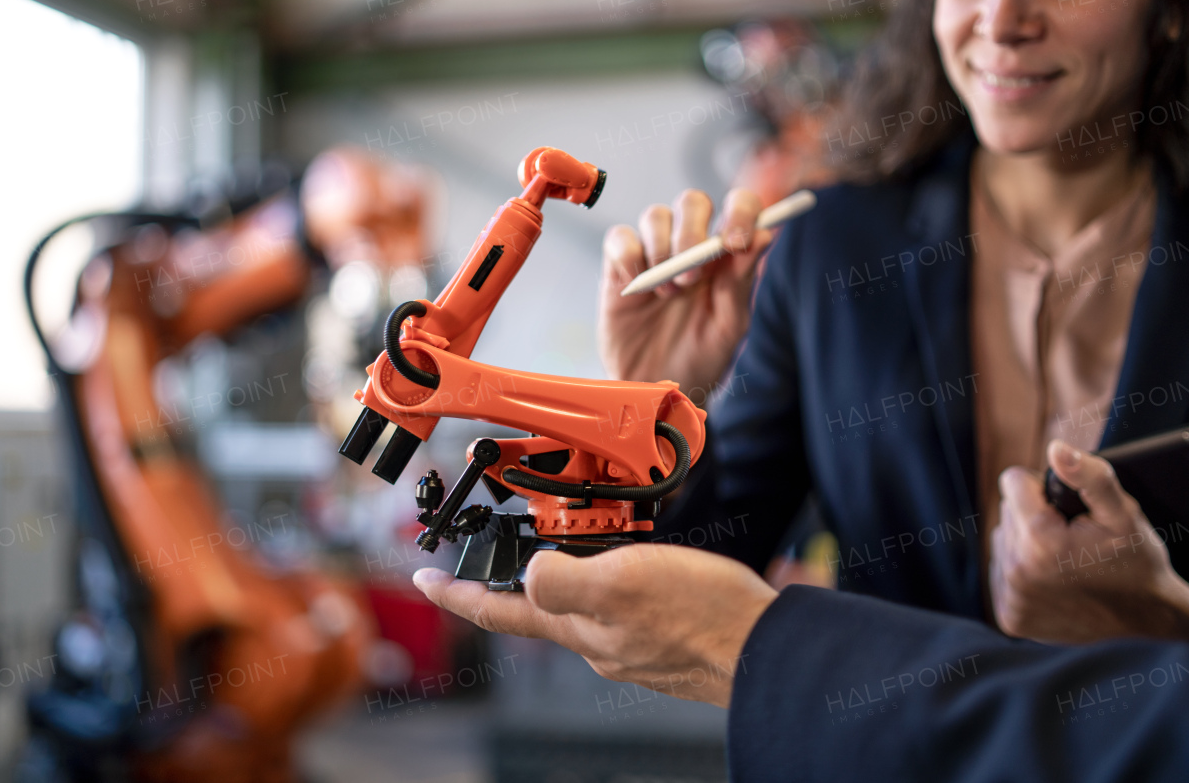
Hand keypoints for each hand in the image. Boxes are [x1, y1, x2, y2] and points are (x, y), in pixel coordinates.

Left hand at [412, 543, 777, 706]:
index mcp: (576, 628)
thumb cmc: (700, 616)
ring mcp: (628, 644)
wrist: (763, 650)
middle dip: (513, 576)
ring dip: (565, 573)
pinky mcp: (659, 638)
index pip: (498, 613)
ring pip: (579, 604)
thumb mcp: (622, 580)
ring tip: (574, 538)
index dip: (456, 594)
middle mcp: (595, 642)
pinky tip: (631, 563)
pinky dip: (608, 580)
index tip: (425, 579)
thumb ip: (564, 580)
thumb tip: (526, 573)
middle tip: (501, 540)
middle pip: (535, 609)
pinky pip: (618, 606)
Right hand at [598, 189, 774, 397]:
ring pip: (655, 215)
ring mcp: (653, 254)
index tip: (737, 241)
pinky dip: (629, 257)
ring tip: (667, 293)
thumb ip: (741, 281)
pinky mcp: (619, 267)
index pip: (738, 208)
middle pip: (692, 202)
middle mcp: (690, 247)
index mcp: (724, 255)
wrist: (656, 390)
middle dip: (693, 230)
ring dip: (662, 249)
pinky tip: (637, 288)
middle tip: (693, 275)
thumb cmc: (700, 358)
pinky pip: (620, 238)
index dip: (741, 212)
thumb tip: (764, 234)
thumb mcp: (728, 327)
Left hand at [990, 439, 1188, 643]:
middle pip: (1007, 511)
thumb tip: (1056, 449)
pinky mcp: (1010, 618)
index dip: (1042, 488)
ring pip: (1003, 541)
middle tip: (1071, 536)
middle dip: (1035, 516)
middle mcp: (1016, 571)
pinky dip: (1022, 571)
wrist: (1147, 617)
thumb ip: (1090, 476)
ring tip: (1063, 558)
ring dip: (1026, 543)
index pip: (1013, 481)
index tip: (1067, 509)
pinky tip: (1052, 580)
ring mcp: (1011, 599)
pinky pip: (1002, 573)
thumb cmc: (1137, 562)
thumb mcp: (1124, 514)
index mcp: (1039, 541)